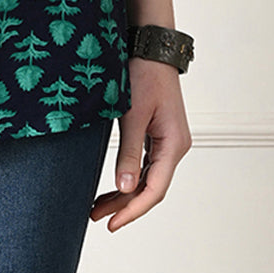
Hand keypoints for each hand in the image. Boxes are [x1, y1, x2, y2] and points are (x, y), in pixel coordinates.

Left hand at [89, 57, 191, 230]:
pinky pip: (146, 164)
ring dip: (125, 192)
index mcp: (174, 145)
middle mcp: (175, 147)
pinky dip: (130, 176)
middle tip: (97, 218)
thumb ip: (129, 153)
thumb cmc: (144, 76)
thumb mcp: (133, 115)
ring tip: (98, 207)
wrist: (151, 48)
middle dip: (125, 205)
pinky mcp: (159, 134)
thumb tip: (126, 188)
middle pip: (151, 187)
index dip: (133, 210)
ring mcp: (168, 141)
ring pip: (148, 177)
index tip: (112, 224)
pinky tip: (114, 185)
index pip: (154, 190)